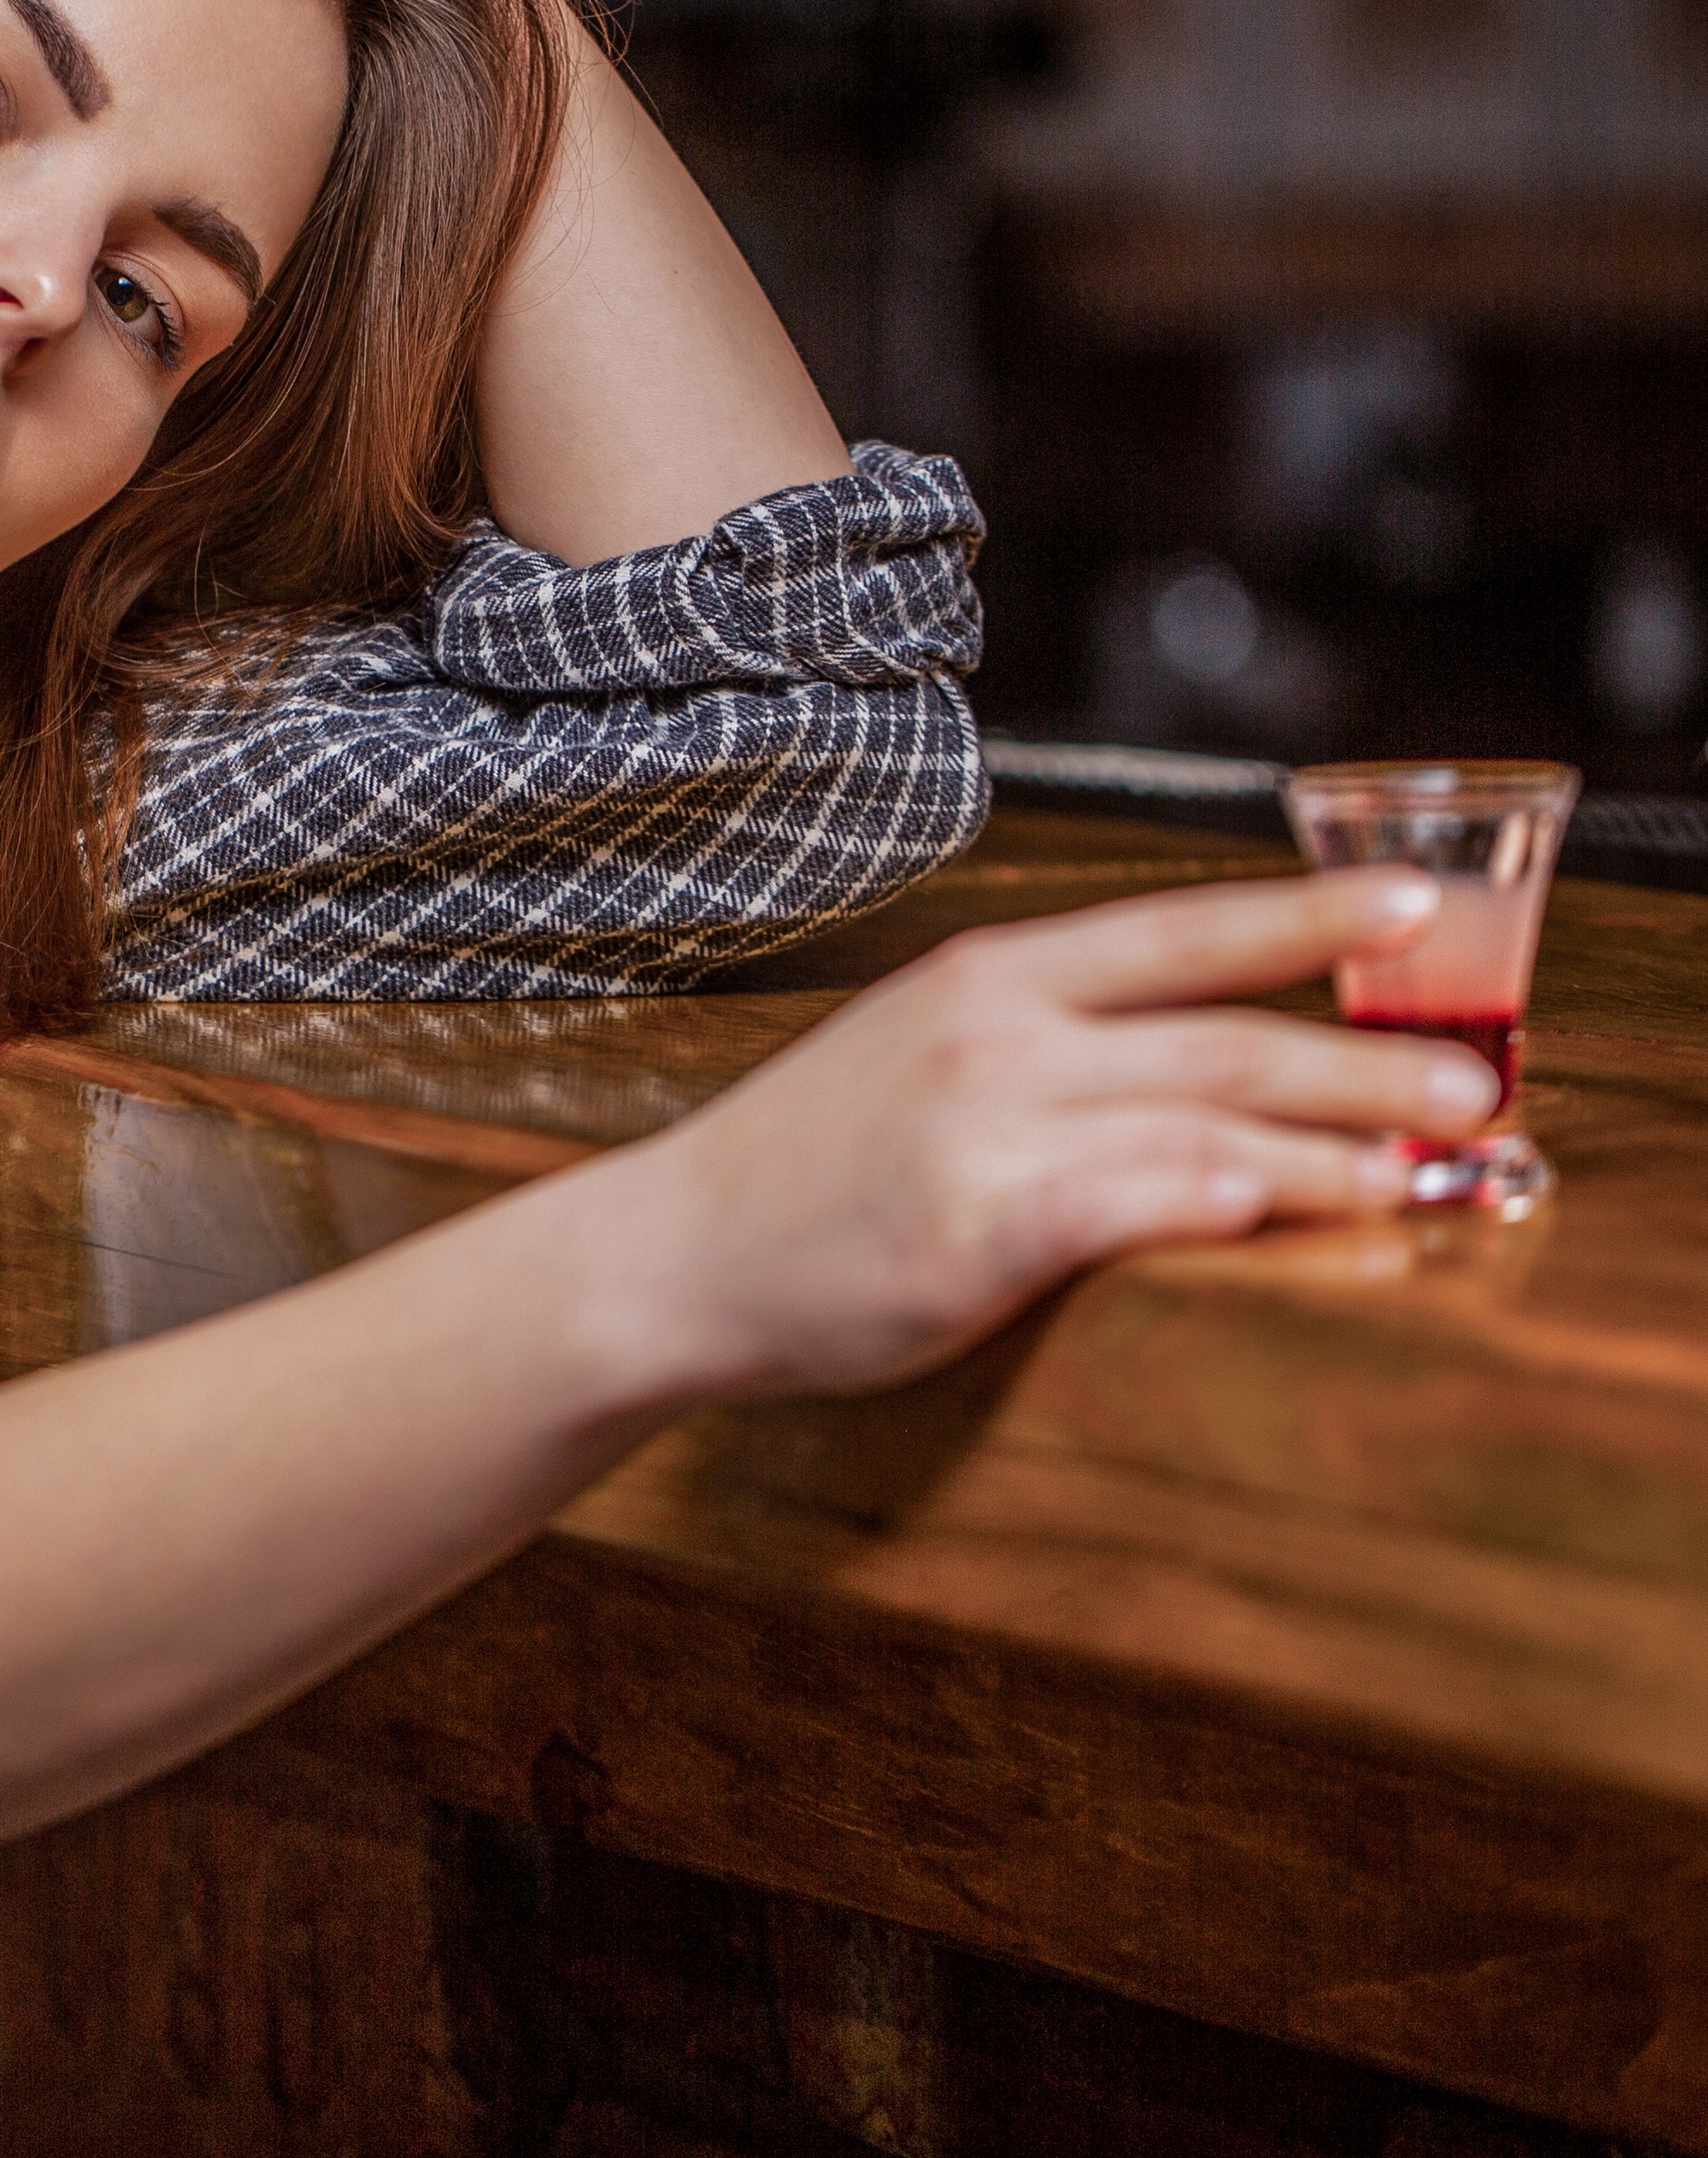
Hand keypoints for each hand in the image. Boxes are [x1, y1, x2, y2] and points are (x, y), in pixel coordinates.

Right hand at [638, 870, 1499, 1400]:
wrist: (677, 1251)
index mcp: (990, 976)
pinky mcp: (965, 1230)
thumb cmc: (815, 1164)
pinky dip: (1197, 1197)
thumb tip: (1208, 1059)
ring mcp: (979, 1127)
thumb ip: (1056, 1043)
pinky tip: (1267, 1203)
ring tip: (1430, 1169)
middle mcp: (992, 1032)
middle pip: (1221, 1035)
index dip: (1308, 915)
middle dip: (1367, 1059)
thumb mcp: (926, 1053)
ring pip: (1196, 1122)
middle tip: (1480, 1087)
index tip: (1417, 907)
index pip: (1181, 931)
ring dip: (1331, 1151)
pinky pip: (1109, 1205)